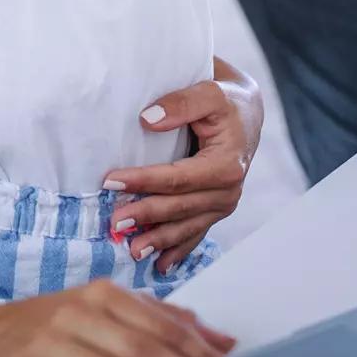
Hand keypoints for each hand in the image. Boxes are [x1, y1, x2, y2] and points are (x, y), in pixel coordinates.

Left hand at [105, 65, 261, 273]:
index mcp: (226, 164)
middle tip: (113, 222)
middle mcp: (229, 190)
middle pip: (180, 207)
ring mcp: (223, 204)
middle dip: (146, 216)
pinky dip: (178, 250)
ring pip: (186, 227)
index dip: (144, 181)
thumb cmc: (225, 100)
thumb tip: (147, 119)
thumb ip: (181, 103)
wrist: (246, 113)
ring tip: (131, 250)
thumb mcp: (208, 91)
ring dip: (158, 240)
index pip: (178, 177)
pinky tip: (160, 265)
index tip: (111, 181)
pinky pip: (196, 234)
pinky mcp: (216, 210)